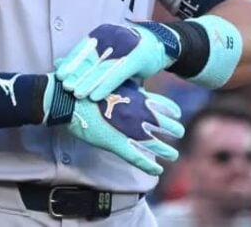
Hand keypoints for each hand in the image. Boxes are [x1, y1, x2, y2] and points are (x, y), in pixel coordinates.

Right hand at [46, 75, 184, 175]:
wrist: (71, 98)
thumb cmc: (91, 87)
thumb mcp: (117, 81)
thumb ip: (131, 88)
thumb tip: (139, 89)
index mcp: (141, 99)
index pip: (167, 107)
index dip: (174, 113)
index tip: (177, 116)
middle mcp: (141, 115)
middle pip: (167, 126)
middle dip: (176, 131)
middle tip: (179, 134)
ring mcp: (130, 131)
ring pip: (157, 145)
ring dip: (168, 151)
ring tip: (173, 155)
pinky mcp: (117, 144)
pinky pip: (138, 158)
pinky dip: (150, 165)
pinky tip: (158, 170)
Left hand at [55, 23, 173, 100]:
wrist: (161, 44)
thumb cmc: (130, 50)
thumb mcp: (107, 52)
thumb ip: (85, 58)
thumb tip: (58, 63)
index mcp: (103, 34)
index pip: (83, 49)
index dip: (71, 62)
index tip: (60, 76)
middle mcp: (112, 37)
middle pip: (91, 58)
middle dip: (77, 73)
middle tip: (65, 87)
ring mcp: (125, 46)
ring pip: (102, 67)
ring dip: (89, 82)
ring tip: (77, 94)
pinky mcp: (136, 57)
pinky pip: (117, 74)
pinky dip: (105, 86)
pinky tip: (95, 96)